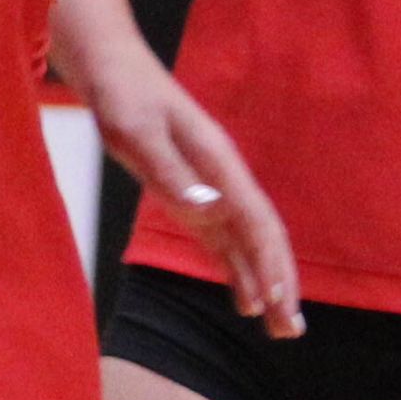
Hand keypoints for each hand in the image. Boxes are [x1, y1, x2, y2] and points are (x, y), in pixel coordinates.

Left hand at [87, 34, 301, 336]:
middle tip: (289, 330)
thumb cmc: (124, 95)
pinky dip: (236, 269)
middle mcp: (223, 179)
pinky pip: (222, 239)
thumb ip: (172, 170)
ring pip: (246, 243)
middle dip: (279, 282)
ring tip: (279, 328)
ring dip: (263, 283)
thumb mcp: (138, 130)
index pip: (255, 219)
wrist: (110, 70)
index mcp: (219, 161)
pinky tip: (244, 300)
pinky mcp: (190, 195)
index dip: (269, 260)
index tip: (277, 299)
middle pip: (261, 236)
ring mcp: (209, 188)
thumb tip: (212, 210)